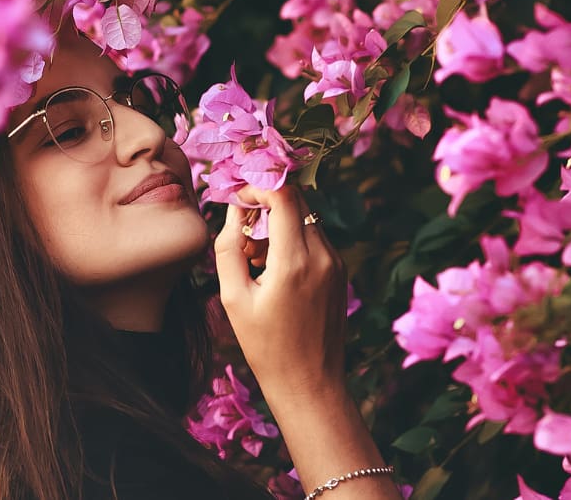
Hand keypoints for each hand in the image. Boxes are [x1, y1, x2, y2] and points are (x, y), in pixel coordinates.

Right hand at [214, 185, 347, 399]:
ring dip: (279, 222)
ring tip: (255, 258)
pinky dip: (292, 238)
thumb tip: (235, 211)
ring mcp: (337, 262)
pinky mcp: (341, 271)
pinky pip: (315, 236)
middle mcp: (323, 255)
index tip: (237, 198)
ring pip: (306, 216)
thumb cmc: (265, 346)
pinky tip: (273, 269)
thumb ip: (229, 248)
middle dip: (267, 203)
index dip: (257, 186)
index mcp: (295, 261)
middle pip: (298, 199)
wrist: (310, 383)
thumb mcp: (234, 298)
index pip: (284, 195)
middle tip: (242, 229)